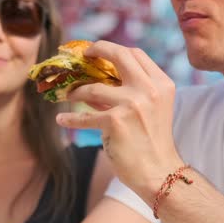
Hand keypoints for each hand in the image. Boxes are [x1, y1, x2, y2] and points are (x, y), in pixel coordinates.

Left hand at [56, 41, 183, 200]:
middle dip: (95, 51)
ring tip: (69, 96)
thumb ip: (134, 91)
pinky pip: (84, 116)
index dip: (113, 49)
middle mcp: (149, 90)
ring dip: (76, 92)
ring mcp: (132, 104)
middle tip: (81, 58)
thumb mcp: (153, 109)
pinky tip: (62, 119)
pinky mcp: (115, 122)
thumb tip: (99, 80)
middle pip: (117, 55)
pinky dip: (70, 119)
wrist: (160, 173)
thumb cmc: (153, 143)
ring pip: (93, 88)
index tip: (98, 52)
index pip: (136, 54)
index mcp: (162, 84)